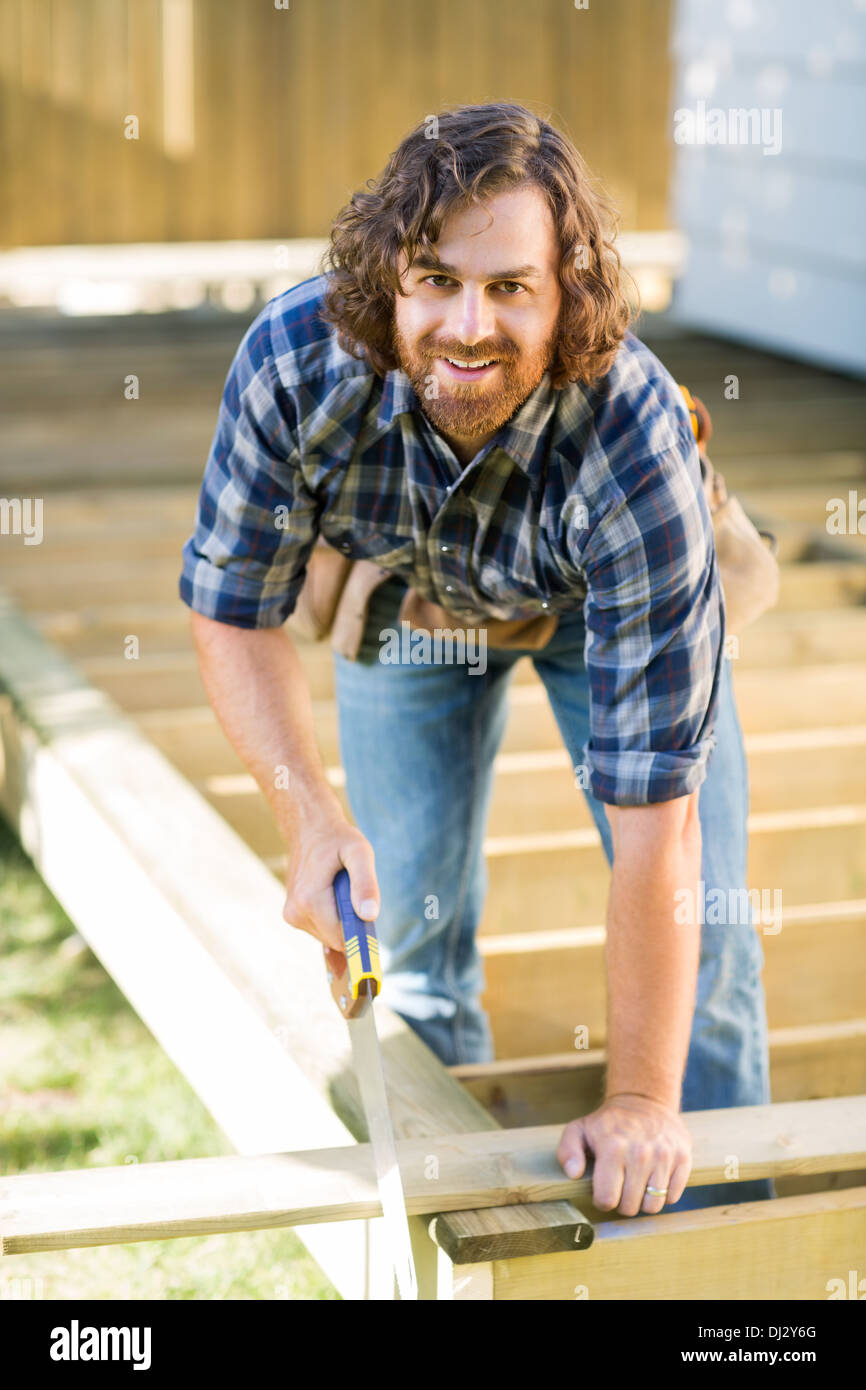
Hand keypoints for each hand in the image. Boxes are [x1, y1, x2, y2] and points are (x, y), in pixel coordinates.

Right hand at [282, 812, 379, 969]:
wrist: (309, 829)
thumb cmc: (337, 839)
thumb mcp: (359, 852)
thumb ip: (365, 884)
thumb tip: (369, 915)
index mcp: (310, 901)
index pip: (344, 939)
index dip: (361, 930)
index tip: (367, 911)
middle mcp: (296, 913)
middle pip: (337, 939)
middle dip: (351, 921)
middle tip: (353, 891)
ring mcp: (292, 917)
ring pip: (330, 936)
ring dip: (341, 917)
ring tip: (340, 888)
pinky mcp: (293, 916)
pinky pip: (322, 929)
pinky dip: (332, 918)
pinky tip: (332, 896)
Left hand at [557, 1093, 691, 1215]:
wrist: (644, 1101)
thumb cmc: (609, 1122)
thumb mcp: (579, 1130)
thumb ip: (568, 1152)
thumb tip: (574, 1174)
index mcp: (612, 1148)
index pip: (607, 1200)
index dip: (602, 1200)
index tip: (604, 1189)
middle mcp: (640, 1153)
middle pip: (630, 1207)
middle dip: (622, 1202)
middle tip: (621, 1185)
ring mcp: (664, 1156)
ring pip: (653, 1206)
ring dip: (643, 1200)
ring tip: (637, 1183)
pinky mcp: (683, 1158)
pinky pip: (673, 1197)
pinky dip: (663, 1194)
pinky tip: (654, 1178)